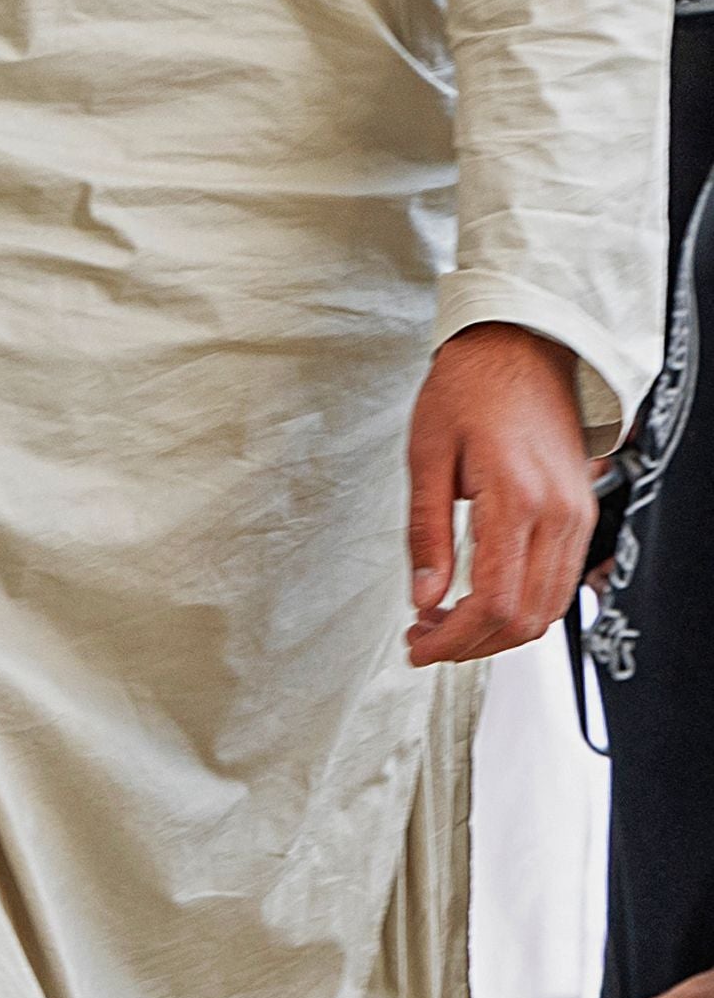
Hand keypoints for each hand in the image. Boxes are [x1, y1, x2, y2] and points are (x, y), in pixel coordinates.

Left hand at [407, 322, 592, 665]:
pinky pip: (558, 581)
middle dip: (472, 644)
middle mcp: (559, 515)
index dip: (454, 639)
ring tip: (442, 622)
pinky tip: (477, 598)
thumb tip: (424, 597)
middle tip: (424, 641)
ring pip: (549, 607)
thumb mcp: (425, 456)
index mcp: (516, 499)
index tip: (417, 647)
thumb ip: (425, 533)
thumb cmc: (468, 390)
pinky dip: (521, 604)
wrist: (520, 350)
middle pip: (527, 617)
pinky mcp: (581, 514)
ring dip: (496, 630)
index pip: (495, 602)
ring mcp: (578, 516)